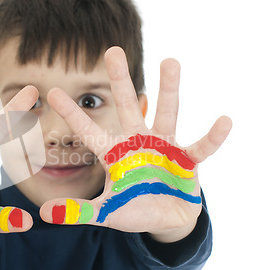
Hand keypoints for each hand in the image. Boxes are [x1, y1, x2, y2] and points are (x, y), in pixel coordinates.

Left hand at [39, 47, 231, 241]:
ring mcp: (165, 147)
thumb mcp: (106, 212)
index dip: (72, 114)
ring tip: (170, 60)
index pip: (89, 131)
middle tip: (112, 50)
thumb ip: (79, 211)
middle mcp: (138, 142)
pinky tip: (224, 120)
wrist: (167, 218)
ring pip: (166, 113)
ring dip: (168, 89)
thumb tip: (44, 213)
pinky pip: (201, 146)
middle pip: (127, 107)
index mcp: (114, 154)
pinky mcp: (188, 159)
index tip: (51, 92)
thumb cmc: (133, 209)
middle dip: (120, 81)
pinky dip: (212, 137)